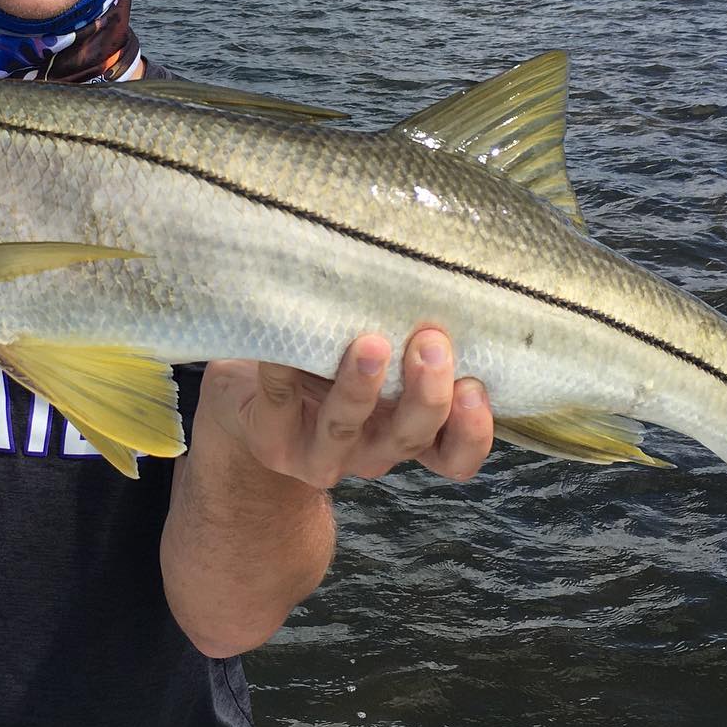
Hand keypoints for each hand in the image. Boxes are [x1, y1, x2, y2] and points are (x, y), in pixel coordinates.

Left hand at [195, 329, 493, 489]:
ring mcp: (318, 451)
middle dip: (426, 393)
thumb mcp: (380, 361)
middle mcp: (370, 451)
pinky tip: (290, 333)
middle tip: (432, 342)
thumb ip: (407, 339)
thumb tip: (435, 271)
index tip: (476, 386)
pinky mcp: (270, 436)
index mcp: (405, 433)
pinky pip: (279, 398)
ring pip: (346, 426)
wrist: (250, 401)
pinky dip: (284, 367)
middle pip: (409, 437)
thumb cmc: (328, 367)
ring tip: (370, 343)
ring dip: (362, 386)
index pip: (454, 455)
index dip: (472, 432)